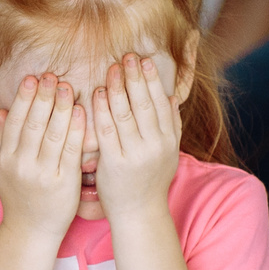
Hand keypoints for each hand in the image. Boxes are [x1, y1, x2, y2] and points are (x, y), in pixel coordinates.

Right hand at [0, 73, 86, 243]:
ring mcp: (44, 175)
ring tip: (67, 87)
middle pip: (33, 125)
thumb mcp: (2, 169)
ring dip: (61, 108)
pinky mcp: (65, 183)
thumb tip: (1, 110)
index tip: (31, 78)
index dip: (23, 99)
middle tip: (51, 76)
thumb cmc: (19, 196)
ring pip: (53, 135)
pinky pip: (71, 151)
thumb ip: (2, 140)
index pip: (15, 122)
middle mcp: (22, 166)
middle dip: (43, 98)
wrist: (31, 231)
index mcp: (6, 160)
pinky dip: (76, 130)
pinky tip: (81, 111)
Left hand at [90, 55, 180, 225]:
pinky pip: (107, 131)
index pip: (160, 103)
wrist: (139, 213)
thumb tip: (171, 97)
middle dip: (135, 77)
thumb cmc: (151, 181)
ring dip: (117, 88)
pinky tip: (97, 93)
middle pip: (143, 104)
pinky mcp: (113, 163)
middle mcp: (154, 146)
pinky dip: (102, 109)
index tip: (144, 60)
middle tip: (127, 56)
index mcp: (168, 141)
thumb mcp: (169, 154)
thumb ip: (171, 125)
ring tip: (112, 68)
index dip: (152, 80)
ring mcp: (134, 154)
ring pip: (125, 114)